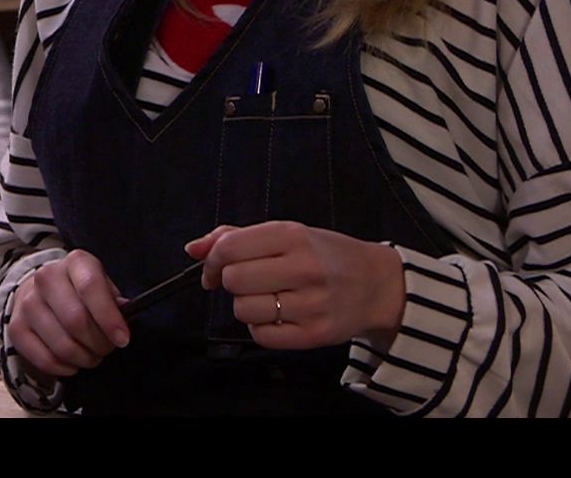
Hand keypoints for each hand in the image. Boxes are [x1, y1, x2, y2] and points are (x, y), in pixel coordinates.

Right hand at [6, 250, 129, 380]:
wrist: (41, 290)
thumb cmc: (80, 291)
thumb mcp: (102, 285)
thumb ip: (114, 300)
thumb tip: (124, 315)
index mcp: (75, 262)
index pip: (91, 287)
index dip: (108, 318)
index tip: (122, 339)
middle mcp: (46, 277)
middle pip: (76, 320)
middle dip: (98, 344)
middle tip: (107, 349)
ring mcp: (28, 302)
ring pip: (62, 344)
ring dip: (83, 358)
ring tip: (91, 356)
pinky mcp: (16, 328)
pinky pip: (44, 359)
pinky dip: (64, 368)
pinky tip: (72, 363)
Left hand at [187, 222, 405, 352]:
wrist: (378, 285)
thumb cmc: (325, 255)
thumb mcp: (287, 233)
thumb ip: (236, 237)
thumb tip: (192, 248)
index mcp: (293, 236)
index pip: (230, 248)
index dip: (211, 259)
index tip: (212, 267)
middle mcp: (303, 268)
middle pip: (233, 280)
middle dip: (231, 281)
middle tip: (249, 281)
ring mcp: (311, 304)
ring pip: (244, 309)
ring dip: (246, 305)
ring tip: (267, 297)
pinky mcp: (315, 335)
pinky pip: (261, 336)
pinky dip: (260, 327)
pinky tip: (277, 316)